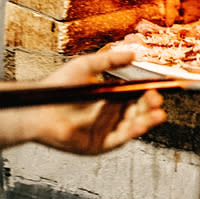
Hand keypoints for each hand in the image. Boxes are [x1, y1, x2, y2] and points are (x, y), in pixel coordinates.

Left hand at [32, 51, 165, 154]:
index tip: (159, 87)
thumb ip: (110, 60)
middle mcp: (110, 114)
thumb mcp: (87, 66)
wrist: (40, 107)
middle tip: (157, 98)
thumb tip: (133, 54)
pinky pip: (120, 139)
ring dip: (147, 120)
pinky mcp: (99, 144)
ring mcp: (105, 130)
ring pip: (132, 126)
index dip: (148, 92)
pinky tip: (141, 124)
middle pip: (137, 111)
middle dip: (150, 106)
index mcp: (110, 97)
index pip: (135, 95)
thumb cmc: (60, 87)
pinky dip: (132, 132)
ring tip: (158, 113)